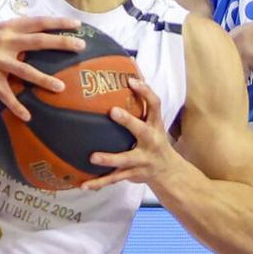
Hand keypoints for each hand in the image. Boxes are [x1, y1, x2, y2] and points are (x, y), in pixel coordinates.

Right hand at [0, 17, 84, 120]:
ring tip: (61, 87)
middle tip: (81, 46)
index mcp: (6, 28)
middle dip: (60, 43)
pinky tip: (28, 115)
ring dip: (44, 79)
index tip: (77, 24)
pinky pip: (6, 94)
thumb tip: (36, 32)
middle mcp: (3, 42)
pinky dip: (17, 106)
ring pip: (25, 71)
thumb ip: (13, 31)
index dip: (57, 22)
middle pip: (37, 42)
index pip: (37, 22)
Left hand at [82, 77, 175, 191]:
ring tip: (92, 157)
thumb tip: (126, 68)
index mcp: (155, 125)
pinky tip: (83, 185)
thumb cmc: (154, 139)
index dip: (145, 92)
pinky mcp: (133, 174)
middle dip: (128, 121)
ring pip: (126, 159)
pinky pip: (115, 179)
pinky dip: (99, 183)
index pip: (155, 105)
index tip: (132, 80)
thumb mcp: (152, 121)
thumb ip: (140, 102)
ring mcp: (143, 159)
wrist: (169, 172)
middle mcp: (151, 141)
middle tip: (112, 111)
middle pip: (141, 130)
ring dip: (110, 158)